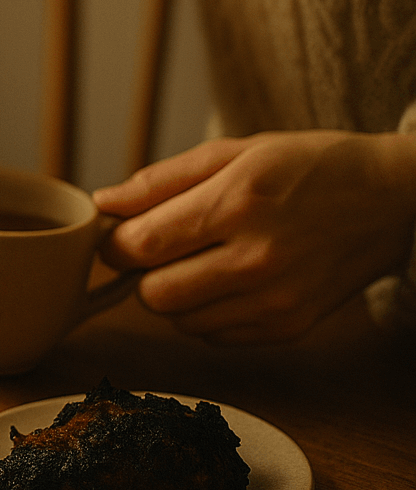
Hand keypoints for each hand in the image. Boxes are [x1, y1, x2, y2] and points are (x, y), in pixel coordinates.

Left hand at [93, 131, 415, 344]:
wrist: (393, 197)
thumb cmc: (307, 166)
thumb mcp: (234, 152)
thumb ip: (161, 181)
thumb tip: (103, 203)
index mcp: (237, 203)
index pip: (141, 245)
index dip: (114, 245)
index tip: (116, 237)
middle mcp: (257, 258)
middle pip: (154, 295)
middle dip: (142, 274)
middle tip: (158, 251)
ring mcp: (277, 299)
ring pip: (180, 321)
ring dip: (174, 296)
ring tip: (200, 262)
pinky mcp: (291, 327)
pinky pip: (215, 337)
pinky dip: (206, 315)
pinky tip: (227, 283)